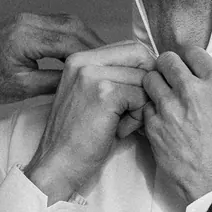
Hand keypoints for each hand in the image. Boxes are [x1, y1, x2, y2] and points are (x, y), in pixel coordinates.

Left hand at [0, 13, 104, 104]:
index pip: (71, 42)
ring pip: (70, 23)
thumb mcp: (22, 88)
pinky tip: (82, 53)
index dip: (93, 55)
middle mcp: (30, 21)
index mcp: (27, 36)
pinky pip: (60, 25)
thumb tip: (83, 81)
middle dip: (96, 44)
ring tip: (102, 59)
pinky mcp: (29, 22)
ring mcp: (30, 19)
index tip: (110, 68)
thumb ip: (54, 82)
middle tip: (113, 61)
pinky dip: (75, 37)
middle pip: (75, 26)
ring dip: (87, 39)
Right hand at [24, 40, 157, 200]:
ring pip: (144, 79)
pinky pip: (142, 97)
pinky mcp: (104, 93)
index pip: (130, 47)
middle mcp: (83, 60)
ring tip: (121, 123)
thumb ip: (115, 75)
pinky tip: (118, 131)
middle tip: (133, 110)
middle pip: (140, 56)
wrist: (58, 165)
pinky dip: (137, 118)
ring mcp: (92, 74)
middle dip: (146, 84)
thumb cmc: (79, 137)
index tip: (136, 96)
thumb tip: (153, 66)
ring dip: (141, 105)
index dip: (143, 71)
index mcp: (79, 58)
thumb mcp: (93, 95)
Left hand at [140, 49, 211, 208]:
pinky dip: (149, 109)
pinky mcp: (153, 125)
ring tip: (162, 97)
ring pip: (150, 79)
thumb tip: (205, 78)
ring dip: (154, 85)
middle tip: (169, 77)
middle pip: (166, 60)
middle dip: (166, 67)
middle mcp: (190, 90)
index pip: (192, 52)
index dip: (187, 58)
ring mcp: (169, 108)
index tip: (185, 65)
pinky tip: (159, 118)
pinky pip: (144, 105)